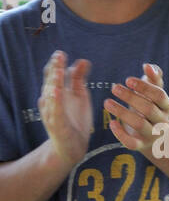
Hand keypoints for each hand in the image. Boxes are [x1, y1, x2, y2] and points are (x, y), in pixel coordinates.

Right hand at [39, 51, 92, 167]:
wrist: (72, 147)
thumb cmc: (75, 119)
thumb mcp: (79, 96)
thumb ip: (79, 78)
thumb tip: (83, 60)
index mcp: (57, 92)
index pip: (54, 75)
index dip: (56, 64)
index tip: (61, 54)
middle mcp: (52, 100)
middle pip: (51, 81)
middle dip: (54, 69)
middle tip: (59, 56)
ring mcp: (53, 112)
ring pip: (52, 94)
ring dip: (54, 82)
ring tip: (58, 71)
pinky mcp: (57, 124)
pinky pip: (56, 111)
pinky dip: (55, 101)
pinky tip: (56, 92)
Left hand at [104, 63, 168, 156]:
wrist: (155, 134)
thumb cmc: (151, 106)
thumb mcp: (154, 92)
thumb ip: (153, 77)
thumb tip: (148, 66)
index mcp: (166, 106)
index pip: (159, 95)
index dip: (144, 87)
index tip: (127, 80)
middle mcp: (162, 121)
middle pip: (148, 109)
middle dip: (131, 98)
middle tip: (114, 88)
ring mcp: (152, 134)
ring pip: (140, 124)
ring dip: (122, 112)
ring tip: (107, 102)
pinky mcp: (141, 145)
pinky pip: (132, 143)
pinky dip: (121, 134)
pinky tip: (112, 123)